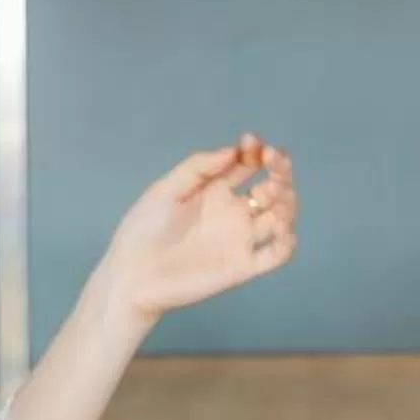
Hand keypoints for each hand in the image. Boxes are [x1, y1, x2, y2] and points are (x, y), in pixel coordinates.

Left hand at [89, 137, 297, 319]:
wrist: (132, 275)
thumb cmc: (143, 231)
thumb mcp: (166, 189)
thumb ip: (199, 167)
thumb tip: (234, 151)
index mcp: (215, 191)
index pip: (249, 165)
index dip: (257, 151)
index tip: (251, 144)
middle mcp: (233, 213)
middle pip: (273, 187)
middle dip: (279, 171)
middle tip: (272, 161)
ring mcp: (241, 239)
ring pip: (281, 216)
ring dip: (287, 200)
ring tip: (270, 193)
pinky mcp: (244, 266)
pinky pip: (277, 254)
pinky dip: (287, 240)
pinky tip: (278, 225)